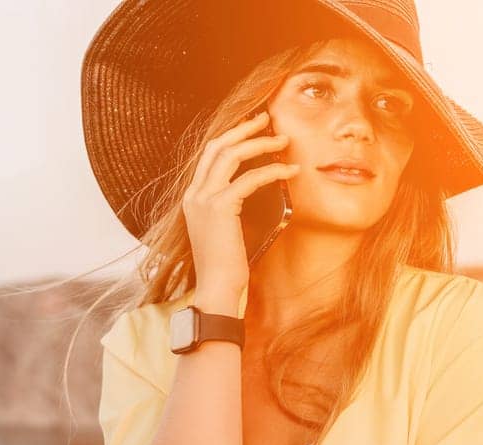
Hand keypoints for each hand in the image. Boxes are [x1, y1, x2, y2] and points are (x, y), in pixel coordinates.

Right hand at [180, 110, 299, 304]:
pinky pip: (250, 178)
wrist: (215, 289)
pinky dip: (273, 170)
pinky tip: (290, 169)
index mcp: (192, 198)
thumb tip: (253, 188)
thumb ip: (230, 208)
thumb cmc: (224, 266)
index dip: (231, 136)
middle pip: (217, 145)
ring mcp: (204, 199)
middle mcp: (194, 194)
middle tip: (267, 118)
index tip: (252, 128)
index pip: (209, 155)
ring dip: (260, 143)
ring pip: (231, 154)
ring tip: (283, 140)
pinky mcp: (220, 208)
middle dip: (243, 128)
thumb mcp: (224, 230)